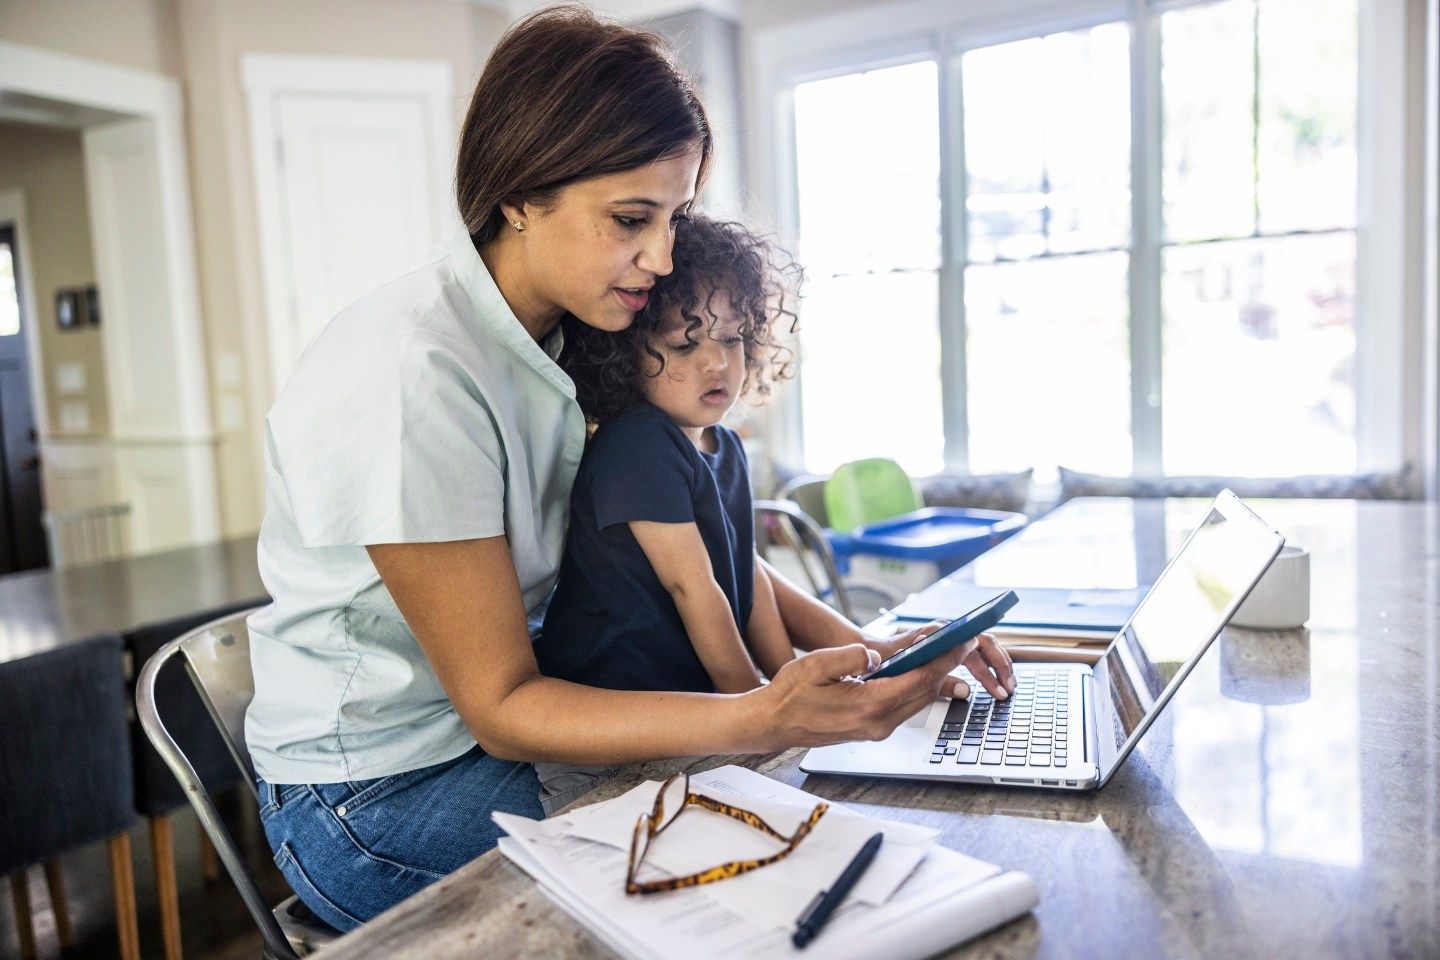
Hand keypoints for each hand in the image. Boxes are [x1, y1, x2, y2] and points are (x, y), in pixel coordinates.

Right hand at [757, 640, 976, 748]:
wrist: (774, 724)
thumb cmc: (790, 694)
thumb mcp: (816, 665)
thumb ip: (852, 656)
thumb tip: (878, 656)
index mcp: (868, 706)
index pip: (920, 679)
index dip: (945, 657)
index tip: (962, 639)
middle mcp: (879, 722)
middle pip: (925, 690)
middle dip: (947, 664)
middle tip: (963, 639)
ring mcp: (877, 728)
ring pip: (918, 699)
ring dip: (934, 675)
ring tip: (947, 650)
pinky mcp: (873, 727)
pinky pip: (905, 704)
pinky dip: (918, 685)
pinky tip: (920, 668)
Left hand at [865, 621, 1015, 700]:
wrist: (868, 652)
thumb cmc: (883, 658)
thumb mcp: (910, 671)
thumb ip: (937, 680)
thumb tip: (965, 691)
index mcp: (940, 633)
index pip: (978, 642)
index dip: (995, 663)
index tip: (1003, 681)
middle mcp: (946, 633)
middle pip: (984, 646)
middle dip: (999, 669)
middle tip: (1007, 691)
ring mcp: (946, 640)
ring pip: (979, 652)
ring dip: (994, 670)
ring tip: (1002, 691)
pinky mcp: (944, 649)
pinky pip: (970, 658)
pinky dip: (982, 672)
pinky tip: (988, 686)